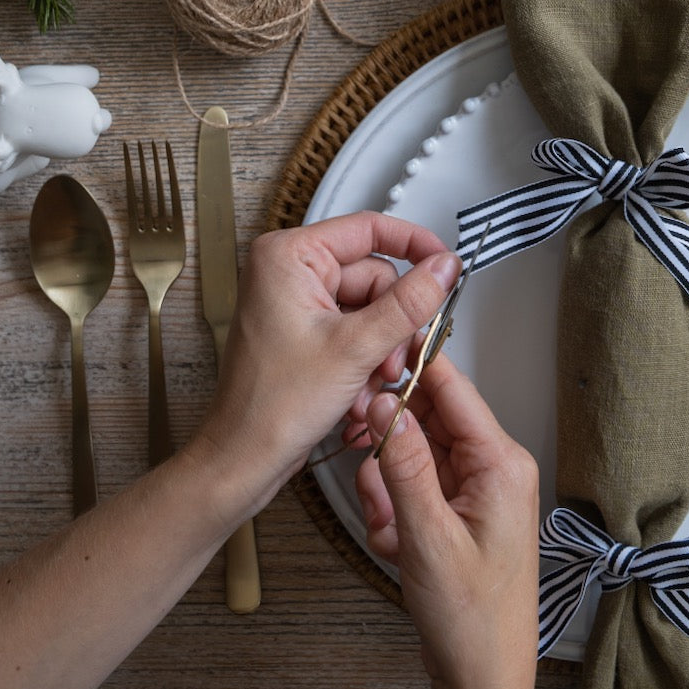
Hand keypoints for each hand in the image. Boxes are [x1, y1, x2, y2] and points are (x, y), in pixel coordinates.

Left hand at [191, 211, 460, 513]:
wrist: (243, 460)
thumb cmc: (271, 407)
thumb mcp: (356, 348)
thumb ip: (409, 302)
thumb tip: (443, 267)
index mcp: (288, 256)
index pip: (368, 229)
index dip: (414, 244)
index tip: (445, 263)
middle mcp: (288, 271)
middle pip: (374, 275)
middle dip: (391, 322)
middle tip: (391, 359)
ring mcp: (295, 300)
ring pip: (370, 307)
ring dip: (380, 347)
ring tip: (371, 382)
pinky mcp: (303, 328)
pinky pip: (354, 328)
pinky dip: (365, 357)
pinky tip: (357, 389)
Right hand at [356, 356, 539, 688]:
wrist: (482, 678)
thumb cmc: (474, 619)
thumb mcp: (427, 536)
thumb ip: (403, 463)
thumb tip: (382, 403)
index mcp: (501, 463)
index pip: (453, 388)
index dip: (412, 367)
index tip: (373, 358)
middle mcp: (492, 469)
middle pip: (427, 421)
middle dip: (389, 444)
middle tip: (361, 456)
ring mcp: (473, 492)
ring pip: (412, 457)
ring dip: (387, 488)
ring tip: (389, 528)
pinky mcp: (455, 514)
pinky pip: (411, 488)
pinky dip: (392, 513)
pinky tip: (395, 546)